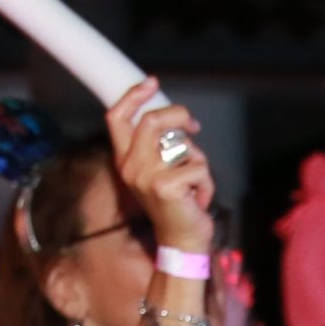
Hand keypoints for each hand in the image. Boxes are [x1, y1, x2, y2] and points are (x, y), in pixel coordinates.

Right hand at [109, 78, 214, 253]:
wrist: (181, 243)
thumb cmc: (176, 205)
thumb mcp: (160, 171)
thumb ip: (159, 145)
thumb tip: (175, 116)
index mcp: (125, 160)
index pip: (117, 118)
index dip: (133, 95)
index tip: (152, 82)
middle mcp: (131, 167)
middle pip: (153, 120)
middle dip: (179, 116)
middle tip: (194, 126)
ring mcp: (147, 176)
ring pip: (183, 146)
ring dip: (198, 162)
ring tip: (194, 184)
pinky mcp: (167, 186)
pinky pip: (199, 167)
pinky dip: (207, 183)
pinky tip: (198, 199)